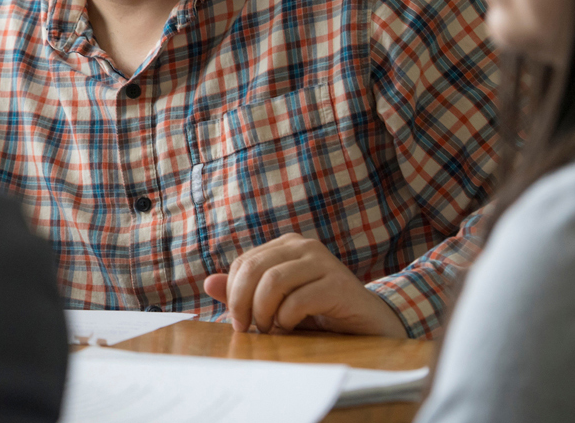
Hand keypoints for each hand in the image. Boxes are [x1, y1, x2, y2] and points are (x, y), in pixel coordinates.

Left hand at [202, 232, 407, 337]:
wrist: (367, 326)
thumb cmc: (318, 314)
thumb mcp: (275, 304)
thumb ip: (243, 293)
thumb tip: (207, 283)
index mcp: (285, 246)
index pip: (243, 263)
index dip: (233, 293)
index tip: (237, 321)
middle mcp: (303, 246)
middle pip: (254, 268)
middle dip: (242, 303)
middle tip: (247, 329)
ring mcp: (323, 262)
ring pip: (273, 281)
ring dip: (264, 312)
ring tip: (271, 329)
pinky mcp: (340, 284)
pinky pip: (299, 299)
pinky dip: (288, 319)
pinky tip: (291, 328)